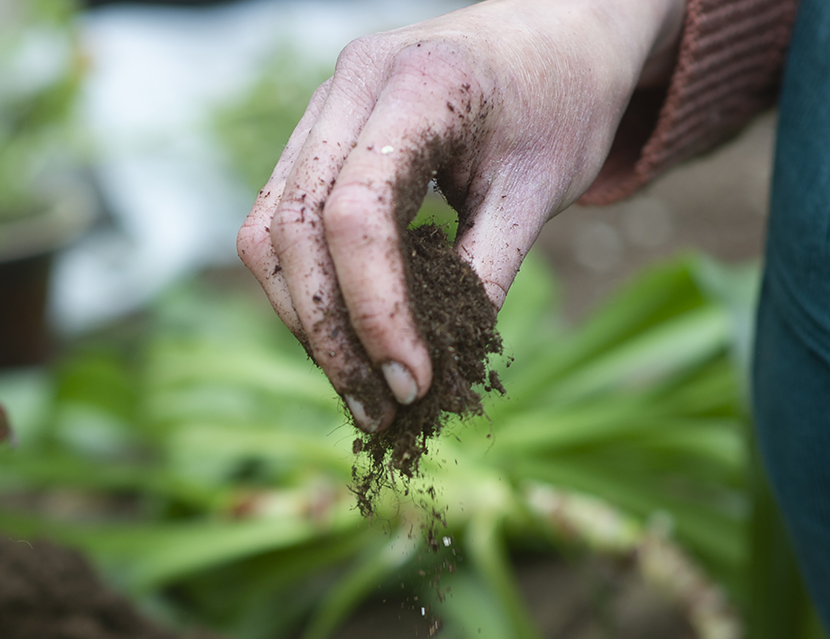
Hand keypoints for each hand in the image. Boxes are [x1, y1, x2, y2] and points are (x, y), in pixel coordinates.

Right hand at [236, 0, 684, 431]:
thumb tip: (438, 376)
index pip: (357, 213)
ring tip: (363, 392)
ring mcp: (321, 106)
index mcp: (418, 84)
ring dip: (308, 322)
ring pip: (268, 233)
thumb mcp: (541, 190)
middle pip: (295, 229)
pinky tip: (350, 341)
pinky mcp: (314, 135)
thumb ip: (486, 273)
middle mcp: (349, 84)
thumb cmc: (560, 103)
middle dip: (332, 334)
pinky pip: (279, 224)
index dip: (374, 309)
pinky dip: (306, 291)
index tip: (412, 382)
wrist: (555, 33)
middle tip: (382, 410)